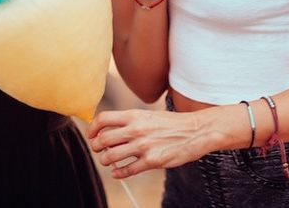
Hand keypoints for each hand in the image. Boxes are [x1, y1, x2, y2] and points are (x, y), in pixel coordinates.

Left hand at [87, 109, 209, 178]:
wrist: (196, 131)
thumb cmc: (172, 123)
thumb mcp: (148, 115)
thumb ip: (130, 121)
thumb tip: (109, 128)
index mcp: (134, 115)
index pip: (103, 119)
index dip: (92, 128)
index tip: (92, 135)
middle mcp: (136, 130)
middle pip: (103, 140)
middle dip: (97, 147)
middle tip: (100, 149)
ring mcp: (143, 146)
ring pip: (111, 156)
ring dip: (106, 160)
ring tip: (109, 160)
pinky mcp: (152, 161)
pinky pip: (126, 170)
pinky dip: (118, 173)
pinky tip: (117, 172)